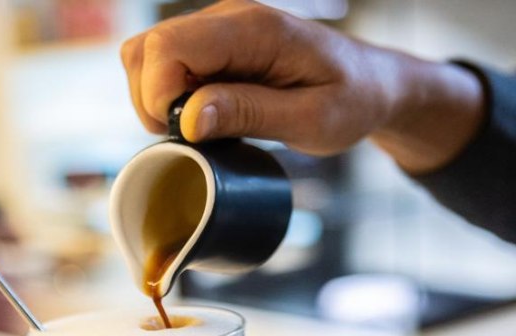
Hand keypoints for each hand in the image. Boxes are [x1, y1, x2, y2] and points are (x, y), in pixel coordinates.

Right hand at [121, 0, 484, 172]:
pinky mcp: (211, 47)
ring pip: (145, 55)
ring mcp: (216, 30)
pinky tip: (200, 116)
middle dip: (152, 102)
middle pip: (146, 49)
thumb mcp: (311, 121)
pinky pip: (162, 65)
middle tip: (193, 136)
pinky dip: (166, 97)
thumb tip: (188, 119)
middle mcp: (228, 18)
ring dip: (155, 100)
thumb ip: (248, 114)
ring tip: (198, 127)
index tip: (188, 133)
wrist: (371, 84)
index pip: (170, 46)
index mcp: (256, 30)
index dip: (159, 95)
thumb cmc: (351, 102)